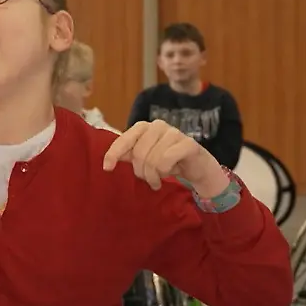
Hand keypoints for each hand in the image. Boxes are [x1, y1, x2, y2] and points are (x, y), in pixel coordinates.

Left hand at [102, 120, 224, 192]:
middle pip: (138, 153)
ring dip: (154, 175)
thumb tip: (107, 160)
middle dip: (141, 172)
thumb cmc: (168, 161)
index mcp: (144, 127)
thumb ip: (128, 155)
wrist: (198, 167)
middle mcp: (157, 126)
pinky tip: (171, 173)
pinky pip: (166, 160)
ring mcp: (174, 132)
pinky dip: (165, 172)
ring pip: (152, 159)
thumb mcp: (144, 158)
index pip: (124, 139)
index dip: (113, 153)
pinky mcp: (188, 143)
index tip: (107, 168)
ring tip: (159, 178)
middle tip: (149, 180)